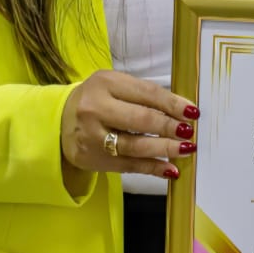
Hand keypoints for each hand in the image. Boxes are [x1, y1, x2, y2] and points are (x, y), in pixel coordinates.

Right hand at [60, 70, 198, 180]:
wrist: (60, 121)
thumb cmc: (97, 100)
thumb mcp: (115, 86)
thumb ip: (144, 95)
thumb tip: (182, 110)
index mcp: (105, 83)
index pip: (146, 93)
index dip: (173, 104)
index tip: (193, 112)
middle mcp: (96, 109)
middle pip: (141, 120)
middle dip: (170, 127)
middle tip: (190, 132)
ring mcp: (92, 136)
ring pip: (135, 146)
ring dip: (164, 149)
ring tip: (186, 149)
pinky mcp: (93, 159)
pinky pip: (129, 166)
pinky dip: (152, 168)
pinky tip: (170, 169)